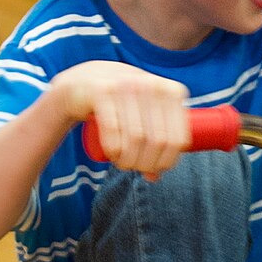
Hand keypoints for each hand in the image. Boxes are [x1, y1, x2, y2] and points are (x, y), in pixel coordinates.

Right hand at [53, 62, 189, 179]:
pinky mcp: (102, 90)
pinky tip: (113, 156)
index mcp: (172, 91)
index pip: (178, 139)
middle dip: (145, 165)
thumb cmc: (121, 105)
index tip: (153, 170)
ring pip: (136, 138)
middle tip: (134, 168)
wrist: (82, 84)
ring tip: (122, 163)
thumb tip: (155, 176)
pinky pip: (113, 129)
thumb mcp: (145, 115)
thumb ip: (156, 141)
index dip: (166, 162)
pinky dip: (114, 150)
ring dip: (128, 161)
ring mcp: (127, 84)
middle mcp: (153, 84)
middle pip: (158, 141)